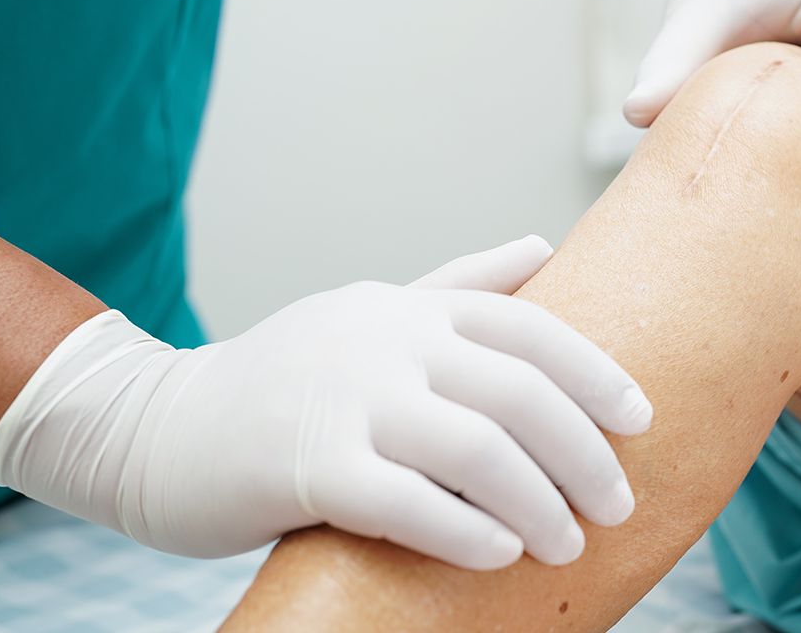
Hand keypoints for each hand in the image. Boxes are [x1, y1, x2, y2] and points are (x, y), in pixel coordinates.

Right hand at [0, 236, 650, 568]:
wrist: (160, 427)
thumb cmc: (287, 379)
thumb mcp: (374, 313)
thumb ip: (461, 285)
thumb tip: (544, 246)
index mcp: (410, 311)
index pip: (529, 327)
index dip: (595, 373)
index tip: (641, 419)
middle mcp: (386, 343)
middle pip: (518, 391)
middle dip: (583, 452)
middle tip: (618, 504)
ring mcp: (345, 402)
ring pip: (475, 448)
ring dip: (538, 501)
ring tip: (569, 543)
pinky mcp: (304, 468)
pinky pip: (406, 503)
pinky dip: (465, 531)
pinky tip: (503, 555)